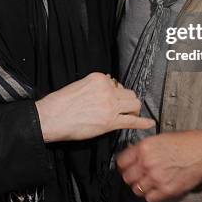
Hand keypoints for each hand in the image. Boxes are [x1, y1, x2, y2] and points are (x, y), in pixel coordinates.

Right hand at [35, 72, 154, 142]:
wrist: (52, 117)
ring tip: (132, 114)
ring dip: (134, 110)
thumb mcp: (79, 85)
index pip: (116, 83)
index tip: (114, 98)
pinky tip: (149, 123)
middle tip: (126, 107)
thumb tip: (105, 90)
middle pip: (129, 93)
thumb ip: (95, 86)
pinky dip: (143, 122)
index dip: (117, 92)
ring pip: (134, 104)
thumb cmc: (61, 103)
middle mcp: (107, 89)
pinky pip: (132, 121)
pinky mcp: (110, 121)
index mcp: (99, 78)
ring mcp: (110, 105)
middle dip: (128, 100)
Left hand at [117, 130, 201, 201]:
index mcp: (145, 148)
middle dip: (131, 176)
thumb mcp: (160, 138)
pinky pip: (149, 198)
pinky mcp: (167, 190)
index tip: (125, 166)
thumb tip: (133, 155)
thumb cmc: (186, 143)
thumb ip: (145, 148)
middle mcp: (148, 163)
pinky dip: (151, 195)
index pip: (121, 162)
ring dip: (141, 186)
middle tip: (137, 174)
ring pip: (137, 189)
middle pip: (127, 177)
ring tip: (148, 181)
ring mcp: (156, 178)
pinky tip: (156, 187)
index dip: (123, 165)